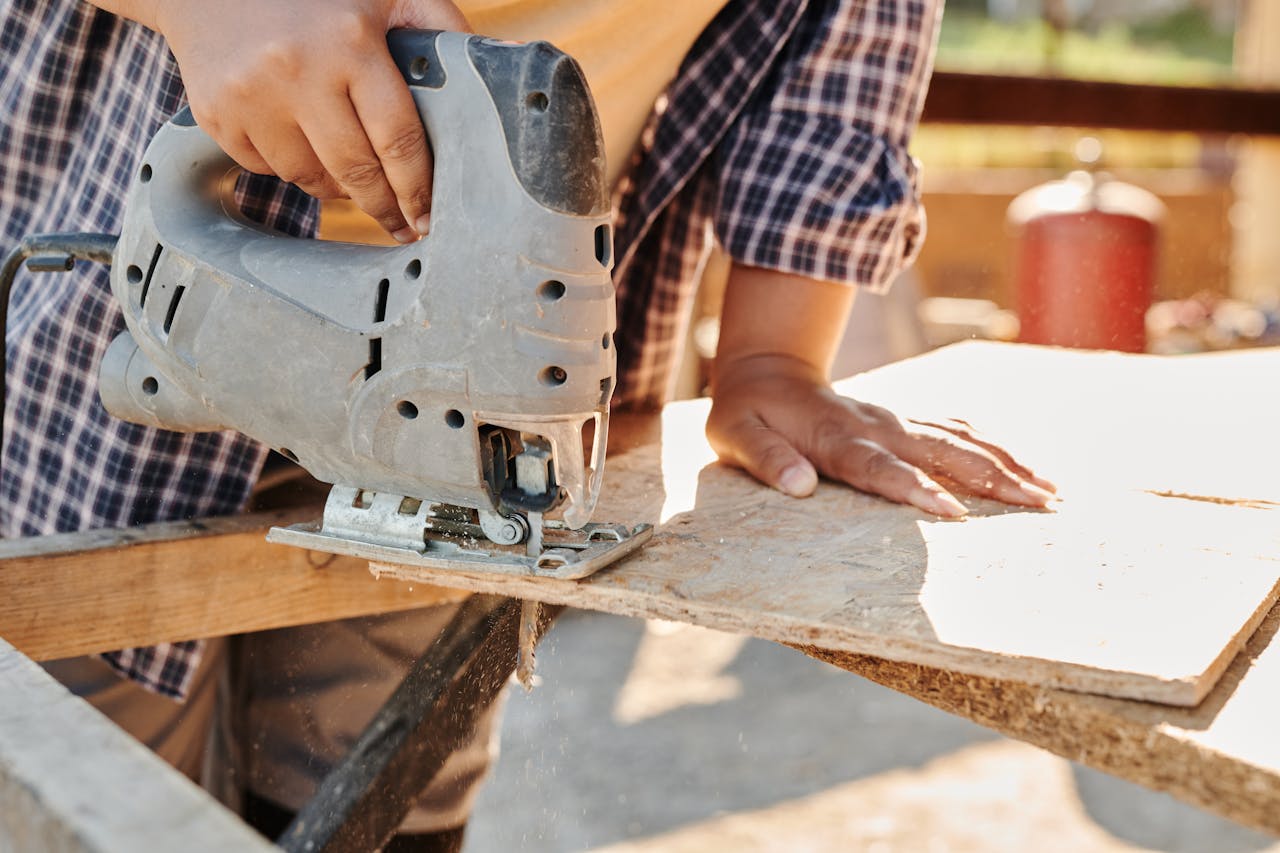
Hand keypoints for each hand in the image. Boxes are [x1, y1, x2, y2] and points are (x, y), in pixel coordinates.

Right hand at [156, 0, 469, 240]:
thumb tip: (504, 61)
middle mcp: (296, 71)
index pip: (397, 140)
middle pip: (355, 172)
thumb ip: (439, 27)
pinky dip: (291, 166)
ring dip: (337, 187)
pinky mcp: (217, 114)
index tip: (427, 217)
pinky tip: (300, 141)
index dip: (417, 188)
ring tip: (353, 178)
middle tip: (403, 225)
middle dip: (385, 207)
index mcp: (349, 42)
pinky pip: (267, 168)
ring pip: (309, 178)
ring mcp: (251, 96)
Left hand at [706, 354, 1056, 516]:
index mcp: (835, 436)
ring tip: (1049, 491)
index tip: (953, 511)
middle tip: (1038, 505)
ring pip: (958, 440)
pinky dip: (992, 449)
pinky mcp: (904, 420)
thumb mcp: (734, 435)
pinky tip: (1023, 469)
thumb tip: (799, 485)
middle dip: (991, 478)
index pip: (877, 467)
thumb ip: (766, 458)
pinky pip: (955, 432)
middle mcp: (875, 426)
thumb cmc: (747, 413)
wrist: (766, 370)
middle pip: (939, 452)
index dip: (914, 488)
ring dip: (1005, 464)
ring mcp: (894, 420)